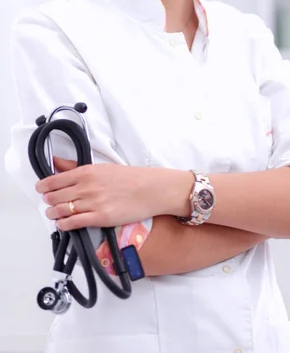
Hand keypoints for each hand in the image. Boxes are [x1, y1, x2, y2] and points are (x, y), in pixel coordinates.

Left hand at [35, 157, 188, 230]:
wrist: (150, 189)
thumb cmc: (130, 178)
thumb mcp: (102, 167)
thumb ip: (78, 168)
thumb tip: (58, 163)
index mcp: (87, 171)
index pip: (55, 180)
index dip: (44, 187)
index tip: (41, 189)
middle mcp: (87, 187)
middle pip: (55, 196)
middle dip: (48, 201)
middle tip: (49, 203)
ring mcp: (93, 203)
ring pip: (61, 211)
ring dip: (53, 213)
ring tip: (54, 214)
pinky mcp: (100, 218)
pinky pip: (73, 223)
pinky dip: (64, 224)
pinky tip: (63, 224)